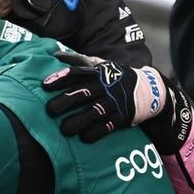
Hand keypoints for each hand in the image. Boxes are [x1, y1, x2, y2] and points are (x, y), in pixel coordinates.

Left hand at [42, 51, 165, 142]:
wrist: (148, 89)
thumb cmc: (115, 78)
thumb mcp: (101, 66)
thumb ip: (79, 63)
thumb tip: (55, 55)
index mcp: (98, 73)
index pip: (77, 74)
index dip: (61, 79)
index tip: (44, 86)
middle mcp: (106, 86)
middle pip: (83, 93)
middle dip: (65, 101)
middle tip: (49, 110)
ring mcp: (115, 101)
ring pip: (94, 111)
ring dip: (78, 120)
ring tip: (63, 129)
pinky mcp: (123, 116)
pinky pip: (108, 125)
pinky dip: (96, 132)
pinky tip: (84, 138)